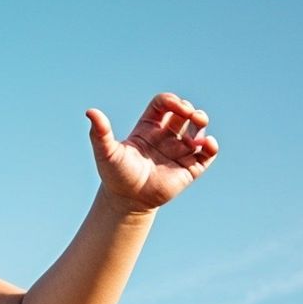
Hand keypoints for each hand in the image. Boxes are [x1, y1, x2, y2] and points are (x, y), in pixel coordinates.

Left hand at [87, 93, 217, 210]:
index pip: (165, 104)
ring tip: (198, 131)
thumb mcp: (106, 152)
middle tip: (192, 116)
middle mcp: (167, 136)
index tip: (176, 106)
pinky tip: (208, 144)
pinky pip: (207, 154)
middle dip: (192, 110)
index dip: (173, 101)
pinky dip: (212, 147)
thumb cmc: (115, 176)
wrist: (126, 202)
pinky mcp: (189, 168)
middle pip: (185, 113)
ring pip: (198, 130)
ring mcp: (179, 151)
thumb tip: (90, 112)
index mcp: (150, 127)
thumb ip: (100, 133)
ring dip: (202, 125)